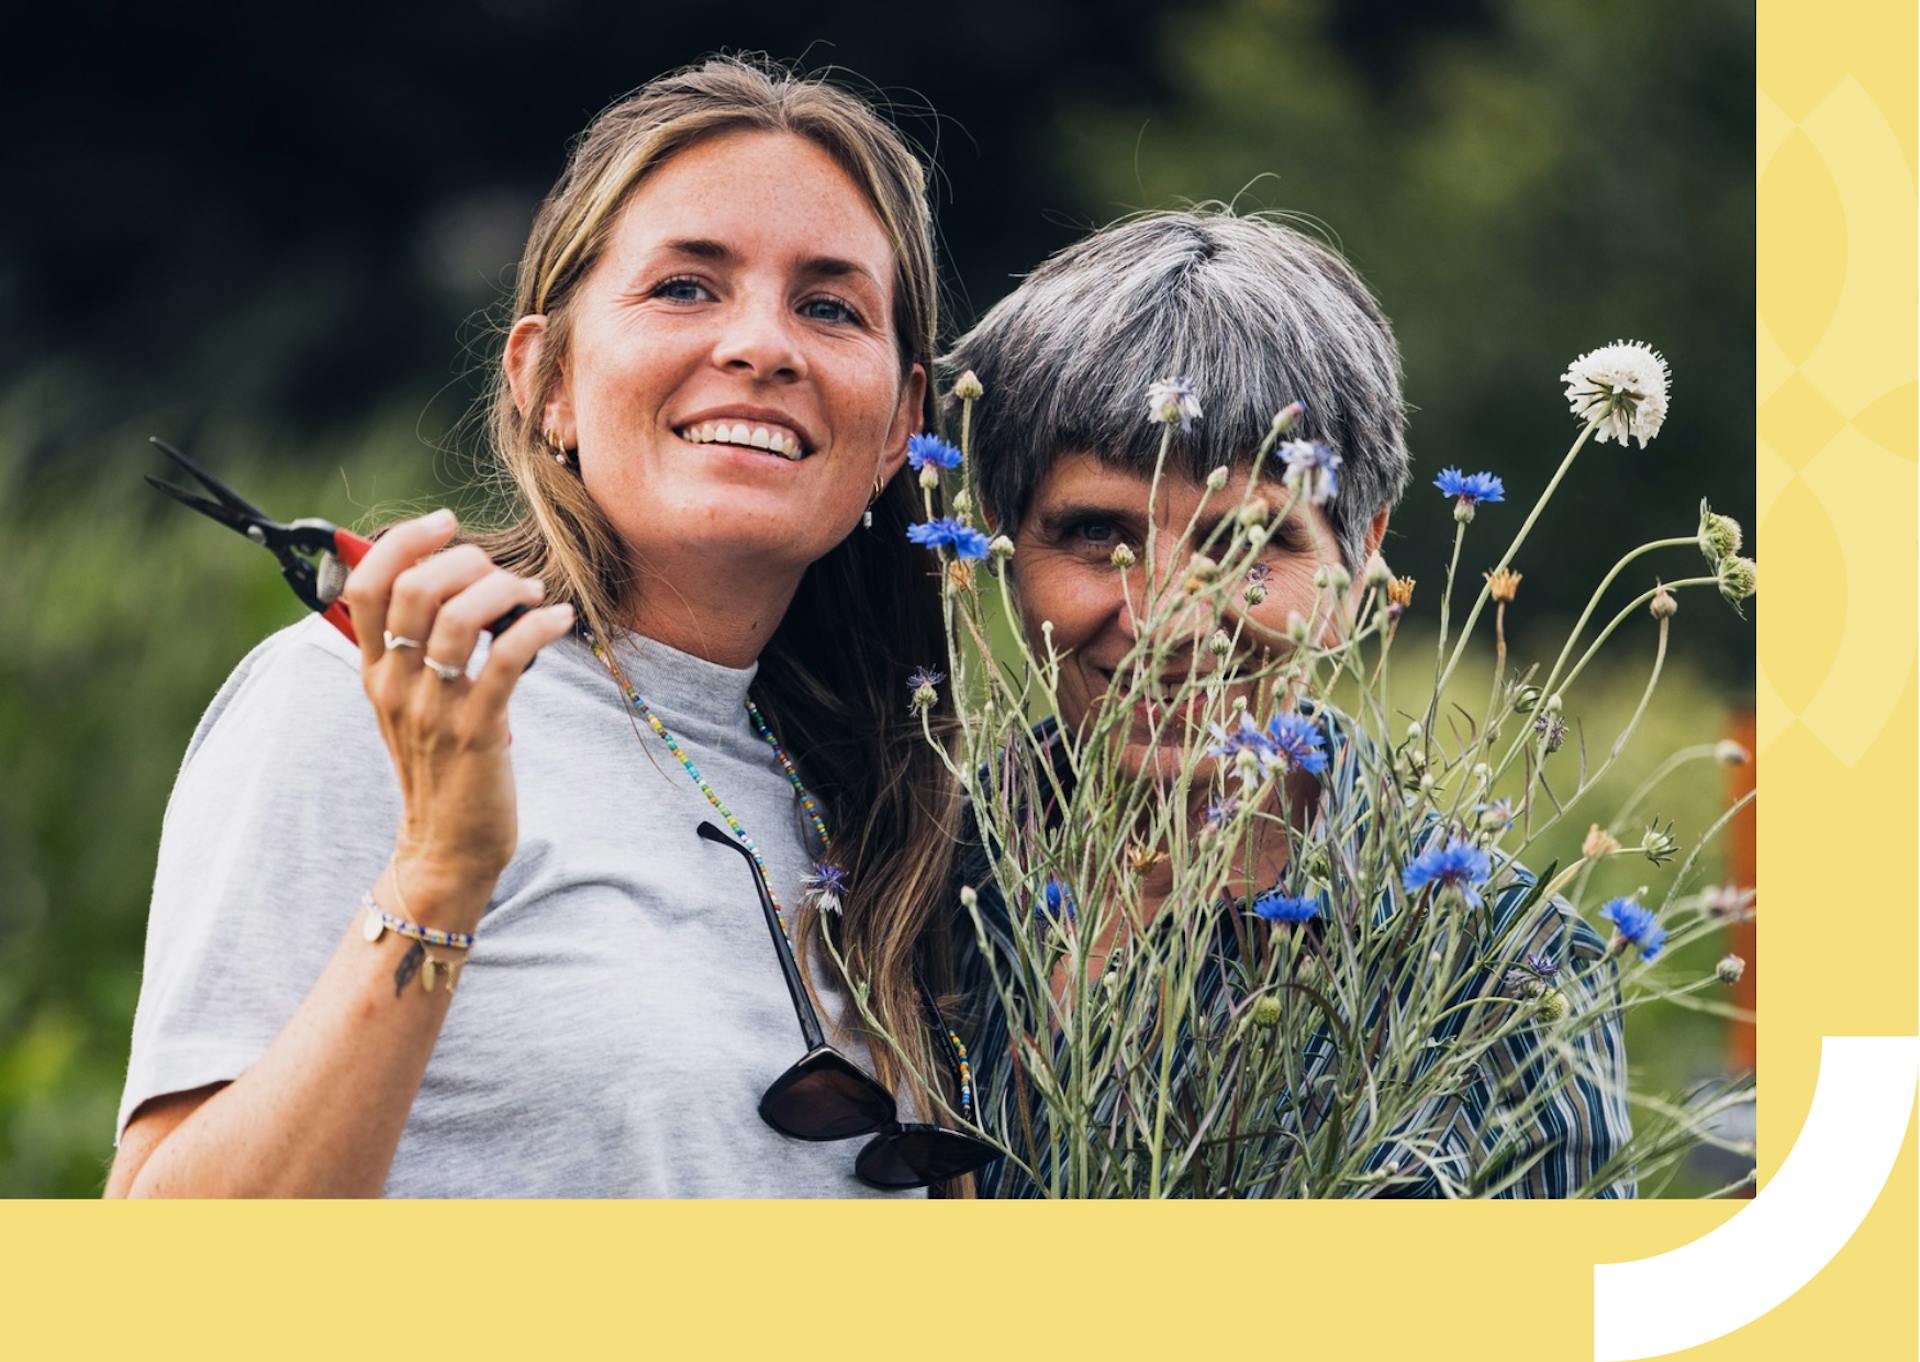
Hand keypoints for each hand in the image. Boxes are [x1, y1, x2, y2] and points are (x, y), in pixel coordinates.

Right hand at [340, 509, 575, 928]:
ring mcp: (433, 710)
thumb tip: (450, 584)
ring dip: (502, 590)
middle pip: (414, 590)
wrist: (446, 848)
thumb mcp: (410, 706)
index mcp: (374, 672)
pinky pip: (505, 659)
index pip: (366, 586)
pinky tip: (556, 618)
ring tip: (533, 595)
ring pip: (457, 619)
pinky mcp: (476, 732)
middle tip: (500, 571)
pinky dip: (536, 627)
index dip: (403, 541)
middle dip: (464, 561)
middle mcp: (395, 686)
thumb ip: (416, 651)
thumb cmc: (439, 768)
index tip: (445, 523)